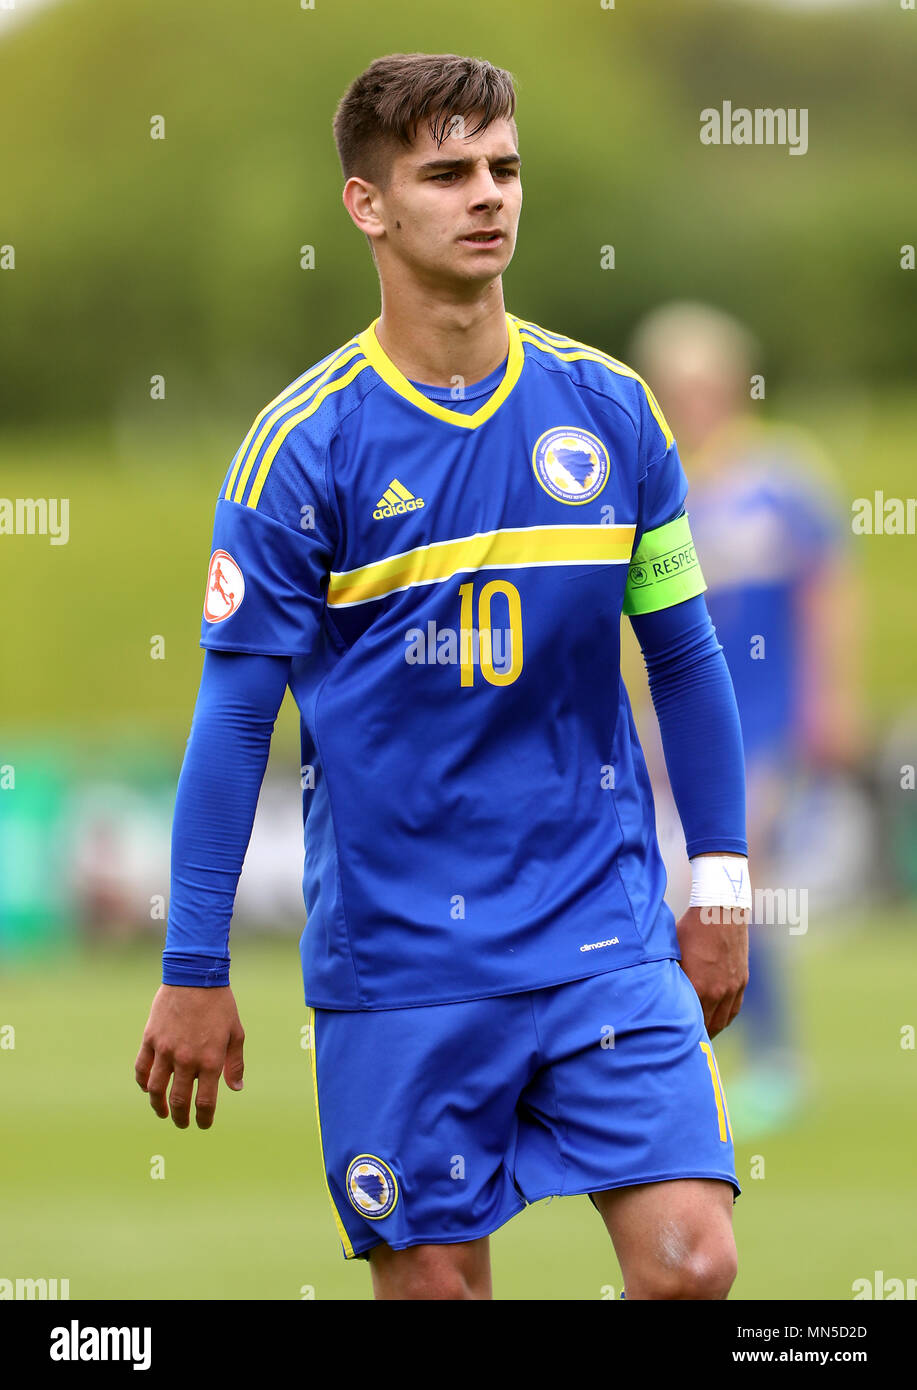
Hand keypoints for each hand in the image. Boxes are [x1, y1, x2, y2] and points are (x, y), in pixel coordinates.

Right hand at [134, 984, 244, 1128]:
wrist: (195, 975)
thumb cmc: (219, 1004)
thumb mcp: (235, 1032)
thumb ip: (234, 1063)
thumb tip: (235, 1089)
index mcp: (210, 1060)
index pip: (205, 1102)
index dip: (204, 1118)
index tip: (203, 1124)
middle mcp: (186, 1059)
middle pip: (179, 1101)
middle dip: (180, 1117)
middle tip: (182, 1123)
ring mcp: (165, 1050)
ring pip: (155, 1090)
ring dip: (158, 1106)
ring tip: (162, 1112)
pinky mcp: (150, 1039)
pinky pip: (141, 1069)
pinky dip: (143, 1083)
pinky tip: (148, 1088)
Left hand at [675, 906, 748, 1038]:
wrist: (722, 910)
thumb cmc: (691, 928)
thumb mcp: (673, 951)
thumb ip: (669, 976)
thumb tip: (657, 991)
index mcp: (699, 987)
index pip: (690, 1022)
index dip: (682, 1035)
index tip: (672, 1043)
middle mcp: (718, 992)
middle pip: (707, 1026)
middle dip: (696, 1038)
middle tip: (684, 1047)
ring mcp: (733, 987)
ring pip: (723, 1020)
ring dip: (711, 1030)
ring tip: (700, 1038)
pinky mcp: (741, 980)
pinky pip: (734, 1008)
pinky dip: (724, 1017)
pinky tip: (716, 1020)